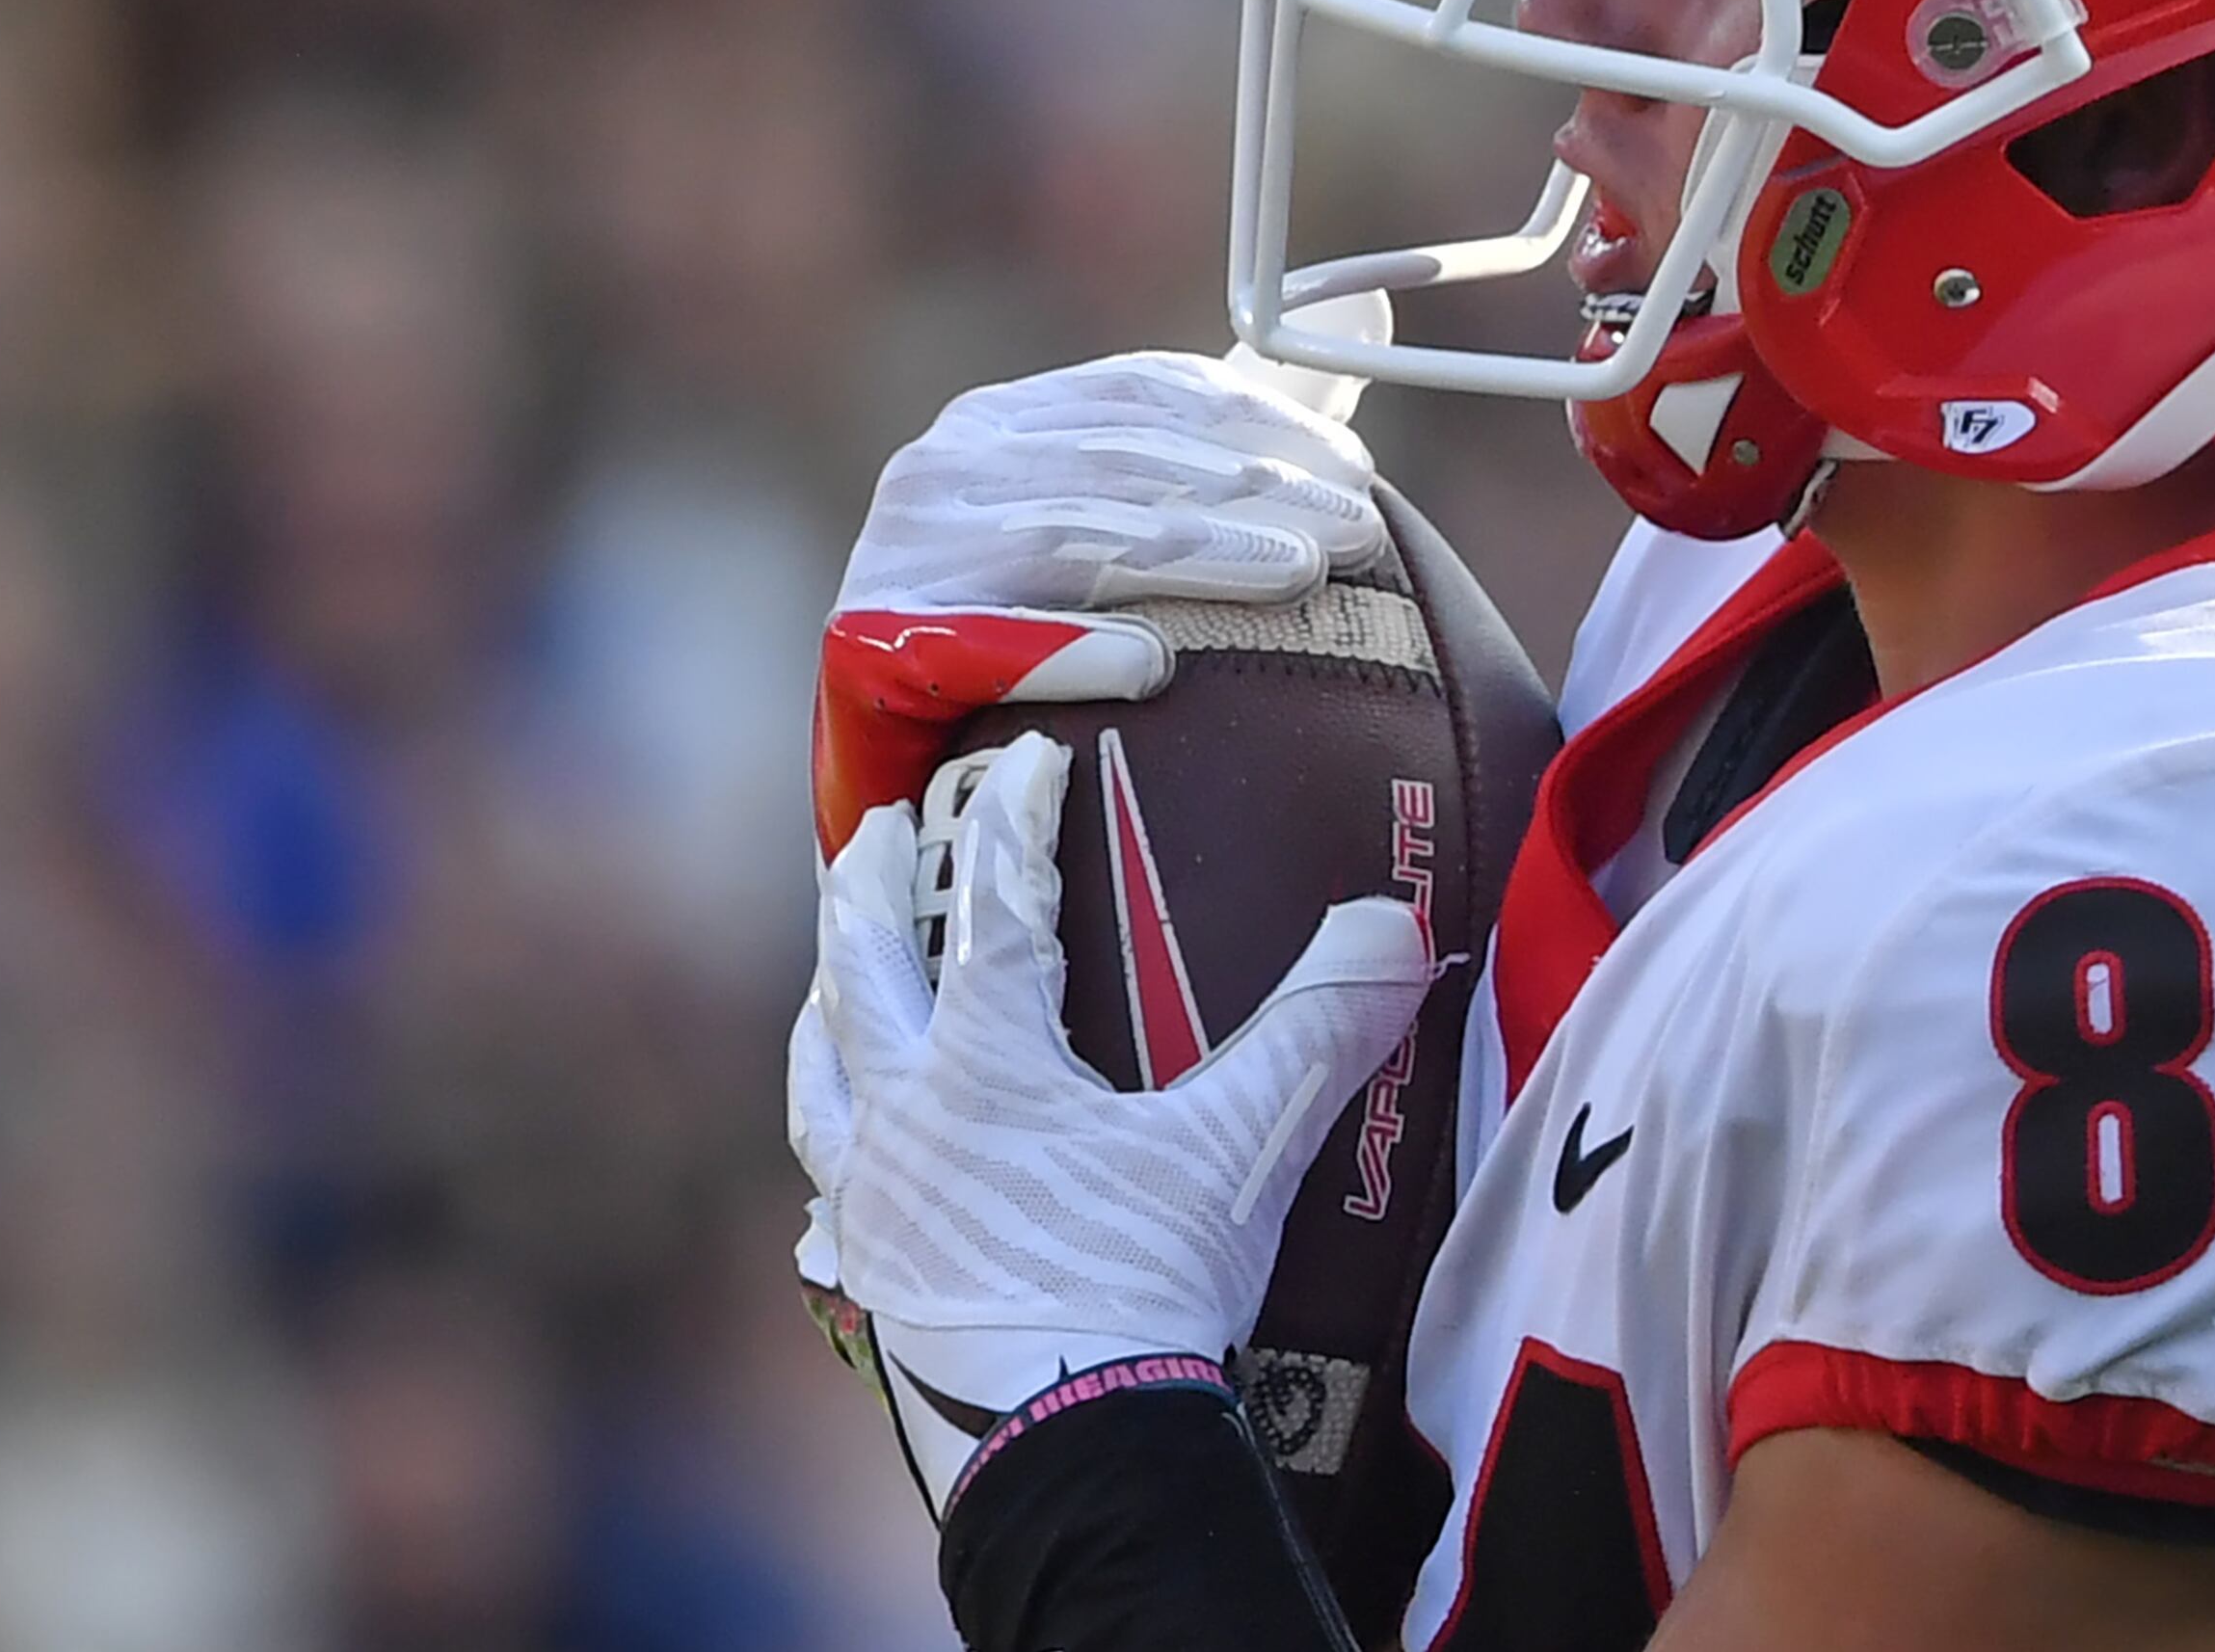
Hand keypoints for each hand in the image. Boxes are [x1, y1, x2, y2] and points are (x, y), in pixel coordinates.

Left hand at [789, 728, 1432, 1513]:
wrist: (1069, 1455)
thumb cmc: (1146, 1290)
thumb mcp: (1243, 1150)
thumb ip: (1318, 1030)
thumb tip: (1394, 928)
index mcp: (984, 1063)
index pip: (996, 905)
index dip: (1015, 820)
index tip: (1025, 758)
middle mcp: (905, 1118)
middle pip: (864, 969)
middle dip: (871, 886)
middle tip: (876, 827)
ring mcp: (873, 1205)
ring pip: (821, 1077)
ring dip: (832, 1009)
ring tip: (837, 980)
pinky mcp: (871, 1280)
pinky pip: (829, 1197)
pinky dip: (835, 1159)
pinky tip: (844, 1175)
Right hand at [815, 346, 1386, 858]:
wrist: (908, 775)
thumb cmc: (1035, 634)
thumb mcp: (1129, 515)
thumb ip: (1242, 428)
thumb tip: (1369, 307)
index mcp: (1003, 420)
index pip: (1144, 391)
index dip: (1259, 420)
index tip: (1357, 468)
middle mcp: (943, 467)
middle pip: (1121, 463)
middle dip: (1251, 491)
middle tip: (1356, 531)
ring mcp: (899, 554)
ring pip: (1071, 541)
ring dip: (1196, 555)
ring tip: (1300, 577)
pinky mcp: (867, 648)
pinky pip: (978, 647)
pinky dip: (1065, 651)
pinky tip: (1155, 669)